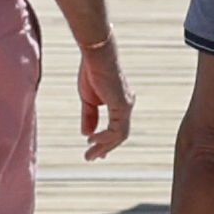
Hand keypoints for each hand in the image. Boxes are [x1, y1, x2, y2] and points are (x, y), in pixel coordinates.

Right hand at [73, 39, 132, 158]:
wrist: (95, 56)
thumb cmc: (92, 72)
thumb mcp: (88, 100)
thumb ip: (89, 117)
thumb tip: (86, 134)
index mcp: (120, 102)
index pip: (116, 127)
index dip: (105, 140)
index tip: (93, 148)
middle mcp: (126, 105)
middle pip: (119, 135)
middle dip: (105, 147)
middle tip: (92, 158)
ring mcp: (126, 106)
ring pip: (119, 135)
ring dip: (103, 146)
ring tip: (90, 155)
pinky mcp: (122, 106)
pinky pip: (116, 129)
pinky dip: (104, 137)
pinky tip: (92, 139)